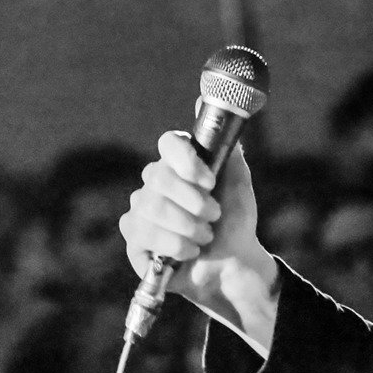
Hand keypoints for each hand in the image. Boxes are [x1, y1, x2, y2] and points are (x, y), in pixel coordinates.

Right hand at [118, 132, 278, 349]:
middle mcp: (156, 181)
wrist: (232, 264)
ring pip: (150, 206)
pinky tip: (187, 252)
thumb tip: (203, 107)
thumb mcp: (239, 183)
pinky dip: (172, 245)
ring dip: (186, 226)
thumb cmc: (234, 221)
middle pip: (158, 177)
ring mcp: (141, 209)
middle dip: (193, 203)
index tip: (210, 182)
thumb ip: (227, 149)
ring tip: (204, 237)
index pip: (168, 143)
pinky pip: (140, 232)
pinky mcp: (134, 237)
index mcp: (179, 163)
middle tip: (214, 217)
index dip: (186, 161)